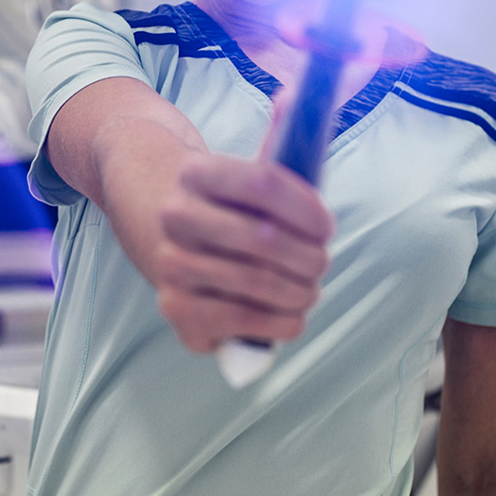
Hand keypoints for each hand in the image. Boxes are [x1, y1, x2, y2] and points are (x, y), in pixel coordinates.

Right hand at [150, 152, 333, 352]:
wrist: (170, 242)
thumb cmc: (226, 215)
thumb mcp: (242, 183)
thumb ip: (279, 181)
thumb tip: (314, 177)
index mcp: (197, 173)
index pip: (263, 184)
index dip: (306, 209)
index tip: (325, 227)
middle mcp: (177, 217)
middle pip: (264, 238)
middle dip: (309, 257)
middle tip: (320, 263)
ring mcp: (172, 265)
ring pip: (258, 282)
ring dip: (301, 292)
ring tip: (308, 290)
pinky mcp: (178, 308)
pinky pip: (245, 319)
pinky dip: (283, 322)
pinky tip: (292, 315)